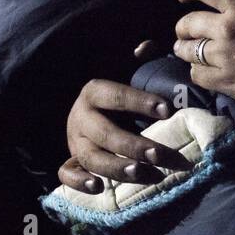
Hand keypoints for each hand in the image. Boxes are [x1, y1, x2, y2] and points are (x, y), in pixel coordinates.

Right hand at [58, 69, 192, 193]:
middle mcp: (80, 117)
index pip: (116, 96)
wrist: (87, 112)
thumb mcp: (124, 72)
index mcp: (93, 92)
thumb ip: (138, 60)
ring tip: (145, 174)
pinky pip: (66, 173)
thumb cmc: (116, 94)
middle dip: (134, 145)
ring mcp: (74, 141)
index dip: (140, 102)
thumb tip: (146, 46)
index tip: (168, 110)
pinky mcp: (71, 160)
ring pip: (91, 157)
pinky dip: (79, 182)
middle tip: (162, 154)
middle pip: (105, 133)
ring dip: (117, 168)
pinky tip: (98, 187)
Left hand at [172, 0, 234, 113]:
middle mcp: (226, 27)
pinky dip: (197, 70)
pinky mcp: (223, 81)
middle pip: (187, 22)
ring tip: (190, 50)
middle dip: (183, 26)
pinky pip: (196, 74)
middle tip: (187, 30)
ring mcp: (222, 56)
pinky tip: (204, 69)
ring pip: (187, 50)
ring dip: (186, 49)